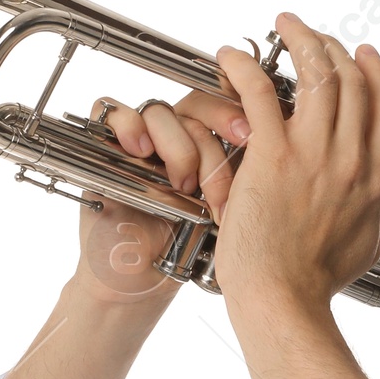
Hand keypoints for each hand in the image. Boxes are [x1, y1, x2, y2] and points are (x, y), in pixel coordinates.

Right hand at [73, 87, 251, 304]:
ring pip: (160, 111)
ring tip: (183, 185)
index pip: (225, 103)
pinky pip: (111, 110)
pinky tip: (140, 150)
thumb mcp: (228, 207)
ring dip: (178, 145)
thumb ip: (248, 175)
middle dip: (217, 124)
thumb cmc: (185, 248)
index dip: (239, 111)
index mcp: (207, 144)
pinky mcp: (103, 146)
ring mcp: (139, 140)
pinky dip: (127, 124)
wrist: (141, 276)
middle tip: (232, 147)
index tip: (254, 133)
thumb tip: (276, 143)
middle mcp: (174, 137)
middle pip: (196, 102)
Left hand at [212, 13, 379, 311]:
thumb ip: (372, 211)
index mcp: (374, 180)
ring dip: (300, 39)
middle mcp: (350, 160)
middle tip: (314, 36)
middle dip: (334, 47)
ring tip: (285, 24)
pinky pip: (261, 91)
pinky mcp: (272, 155)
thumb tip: (376, 197)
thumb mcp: (364, 245)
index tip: (364, 54)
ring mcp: (314, 155)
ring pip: (317, 73)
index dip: (376, 72)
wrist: (284, 299)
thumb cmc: (313, 283)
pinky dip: (245, 66)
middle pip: (353, 81)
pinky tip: (231, 58)